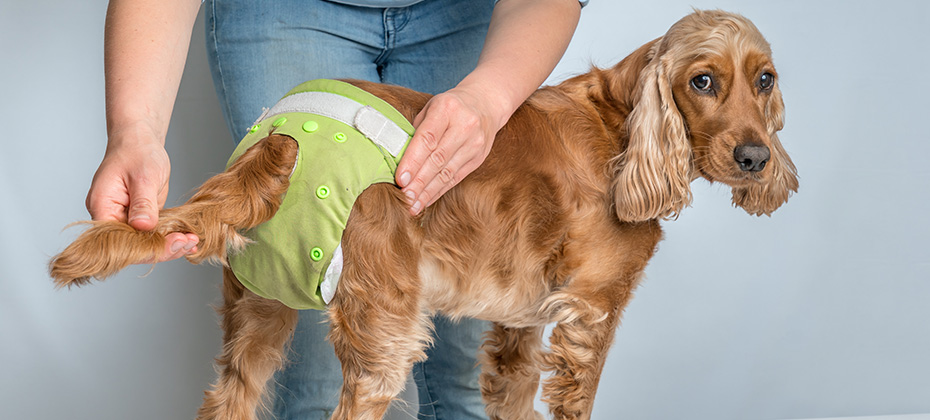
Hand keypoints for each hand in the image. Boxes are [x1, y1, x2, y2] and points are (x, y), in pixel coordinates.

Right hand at [85, 134, 198, 261]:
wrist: (140, 142)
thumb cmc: (137, 152)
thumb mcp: (144, 176)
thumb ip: (143, 203)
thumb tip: (143, 226)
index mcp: (102, 208)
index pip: (121, 241)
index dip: (147, 247)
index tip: (175, 242)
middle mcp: (110, 218)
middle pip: (133, 247)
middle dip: (162, 249)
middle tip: (189, 243)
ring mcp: (125, 220)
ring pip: (144, 244)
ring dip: (169, 247)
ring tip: (193, 243)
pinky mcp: (139, 219)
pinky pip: (152, 235)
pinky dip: (169, 238)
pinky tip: (188, 241)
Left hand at [395, 88, 502, 214]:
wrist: (485, 103)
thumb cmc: (449, 107)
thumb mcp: (431, 107)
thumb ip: (416, 130)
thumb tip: (396, 158)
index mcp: (447, 108)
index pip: (428, 138)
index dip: (413, 161)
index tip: (400, 179)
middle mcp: (464, 125)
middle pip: (438, 159)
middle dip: (419, 181)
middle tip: (404, 197)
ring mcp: (474, 143)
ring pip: (447, 172)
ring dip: (428, 191)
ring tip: (412, 205)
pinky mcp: (478, 158)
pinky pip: (455, 178)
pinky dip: (438, 191)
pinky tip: (426, 200)